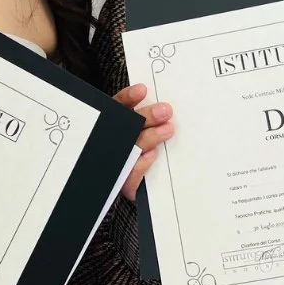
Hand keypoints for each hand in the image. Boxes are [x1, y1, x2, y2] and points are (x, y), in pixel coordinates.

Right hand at [114, 83, 174, 200]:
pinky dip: (141, 164)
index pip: (119, 108)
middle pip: (126, 127)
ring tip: (168, 130)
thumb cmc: (144, 157)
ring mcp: (119, 164)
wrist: (139, 194)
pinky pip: (131, 176)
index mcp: (118, 127)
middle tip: (165, 110)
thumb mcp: (148, 133)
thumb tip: (166, 108)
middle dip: (146, 117)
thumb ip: (152, 122)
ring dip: (150, 137)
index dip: (129, 98)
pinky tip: (152, 155)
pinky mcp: (125, 185)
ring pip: (131, 148)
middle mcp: (116, 144)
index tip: (142, 90)